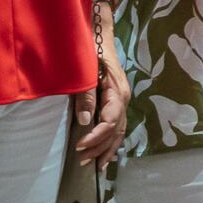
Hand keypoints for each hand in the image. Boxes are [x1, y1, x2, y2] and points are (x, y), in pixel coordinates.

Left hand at [73, 32, 129, 164]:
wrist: (100, 36)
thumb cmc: (92, 51)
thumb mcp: (87, 72)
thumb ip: (86, 96)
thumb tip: (85, 122)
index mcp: (117, 92)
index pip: (110, 122)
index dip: (95, 136)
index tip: (78, 146)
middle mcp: (123, 99)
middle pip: (116, 130)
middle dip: (100, 148)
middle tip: (82, 161)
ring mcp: (122, 100)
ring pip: (120, 131)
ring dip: (107, 149)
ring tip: (95, 166)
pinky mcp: (117, 101)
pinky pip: (118, 126)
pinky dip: (111, 142)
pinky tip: (105, 154)